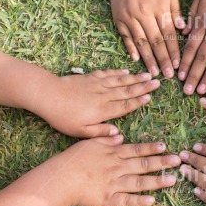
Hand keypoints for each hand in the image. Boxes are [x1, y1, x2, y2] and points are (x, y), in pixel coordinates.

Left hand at [37, 69, 159, 137]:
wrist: (47, 95)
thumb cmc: (62, 117)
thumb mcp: (79, 131)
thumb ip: (100, 132)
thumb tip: (117, 134)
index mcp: (102, 110)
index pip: (124, 106)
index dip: (138, 101)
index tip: (150, 97)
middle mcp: (104, 96)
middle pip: (127, 90)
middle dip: (143, 86)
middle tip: (158, 82)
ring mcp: (97, 84)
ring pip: (120, 80)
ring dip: (135, 78)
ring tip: (148, 75)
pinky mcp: (90, 77)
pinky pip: (108, 74)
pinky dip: (118, 72)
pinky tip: (126, 71)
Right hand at [53, 136, 180, 205]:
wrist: (60, 178)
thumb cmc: (73, 159)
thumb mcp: (90, 142)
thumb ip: (106, 139)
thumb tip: (121, 137)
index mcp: (113, 154)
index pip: (137, 150)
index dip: (152, 148)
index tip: (165, 147)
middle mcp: (118, 168)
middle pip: (143, 165)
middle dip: (162, 162)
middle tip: (178, 160)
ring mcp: (114, 184)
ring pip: (140, 182)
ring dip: (157, 181)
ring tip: (172, 180)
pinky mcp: (109, 200)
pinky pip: (127, 201)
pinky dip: (140, 201)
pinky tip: (153, 201)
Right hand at [111, 0, 184, 77]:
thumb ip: (176, 10)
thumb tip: (182, 28)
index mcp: (159, 9)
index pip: (168, 35)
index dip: (174, 51)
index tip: (178, 65)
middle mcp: (144, 14)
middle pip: (155, 42)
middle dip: (163, 60)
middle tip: (168, 76)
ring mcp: (130, 17)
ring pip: (141, 42)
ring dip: (148, 59)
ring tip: (154, 73)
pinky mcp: (119, 18)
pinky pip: (126, 36)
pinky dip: (131, 48)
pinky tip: (136, 60)